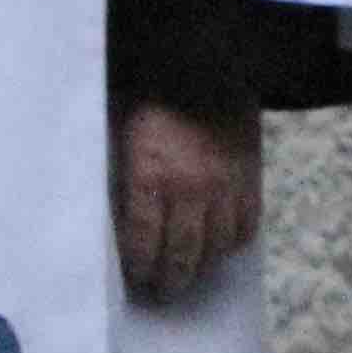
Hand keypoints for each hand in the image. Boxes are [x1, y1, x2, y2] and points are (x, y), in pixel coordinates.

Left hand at [113, 99, 261, 301]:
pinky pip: (245, 228)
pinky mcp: (250, 179)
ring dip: (201, 268)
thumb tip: (101, 212)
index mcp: (151, 176)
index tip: (133, 278)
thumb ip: (113, 172)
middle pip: (181, 256)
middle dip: (169, 281)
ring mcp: (224, 187)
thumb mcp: (117, 130)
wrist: (205, 60)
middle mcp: (190, 189)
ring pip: (215, 249)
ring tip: (189, 275)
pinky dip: (232, 244)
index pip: (142, 243)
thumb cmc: (150, 94)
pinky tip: (218, 246)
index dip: (137, 268)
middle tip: (161, 292)